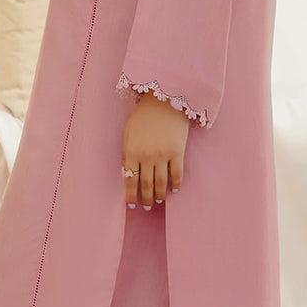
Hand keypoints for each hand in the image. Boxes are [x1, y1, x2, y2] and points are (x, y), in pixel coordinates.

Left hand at [122, 92, 188, 208]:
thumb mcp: (129, 134)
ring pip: (160, 183)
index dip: (130, 196)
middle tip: (146, 207)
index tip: (132, 205)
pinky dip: (175, 185)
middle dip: (145, 199)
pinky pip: (176, 174)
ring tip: (158, 201)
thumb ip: (128, 155)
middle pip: (145, 185)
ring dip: (158, 195)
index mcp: (131, 152)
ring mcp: (162, 155)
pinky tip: (174, 190)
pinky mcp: (177, 152)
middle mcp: (146, 156)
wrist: (164, 100)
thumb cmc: (144, 116)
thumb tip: (129, 175)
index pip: (129, 181)